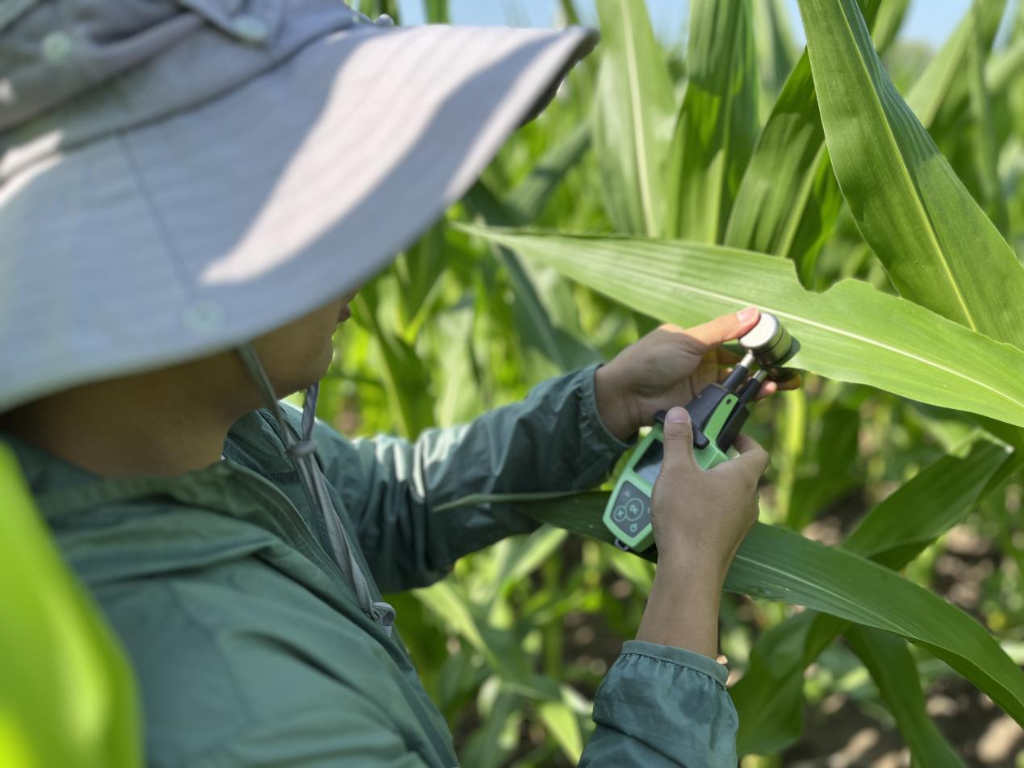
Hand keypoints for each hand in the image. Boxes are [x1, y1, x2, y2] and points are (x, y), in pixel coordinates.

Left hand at [593, 307, 800, 441]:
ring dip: (760, 383)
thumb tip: (754, 312)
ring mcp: (703, 386)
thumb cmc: (650, 360)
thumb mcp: (688, 340)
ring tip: (783, 383)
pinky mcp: (702, 406)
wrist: (626, 396)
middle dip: (765, 366)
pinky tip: (765, 395)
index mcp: (698, 341)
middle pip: (741, 364)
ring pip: (738, 385)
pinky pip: (728, 402)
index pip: (734, 338)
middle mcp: (703, 362)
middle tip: (789, 368)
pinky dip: (746, 400)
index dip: (756, 342)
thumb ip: (722, 329)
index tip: (779, 344)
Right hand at [635, 407, 769, 655]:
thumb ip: (678, 439)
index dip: (745, 440)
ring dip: (705, 489)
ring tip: (676, 488)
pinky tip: (676, 514)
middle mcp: (748, 502)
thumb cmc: (687, 518)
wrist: (690, 572)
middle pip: (738, 474)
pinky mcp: (726, 543)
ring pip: (726, 498)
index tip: (727, 435)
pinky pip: (716, 518)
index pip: (757, 452)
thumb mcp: (675, 470)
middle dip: (713, 464)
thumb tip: (680, 414)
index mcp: (743, 478)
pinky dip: (700, 511)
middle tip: (689, 460)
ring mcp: (739, 525)